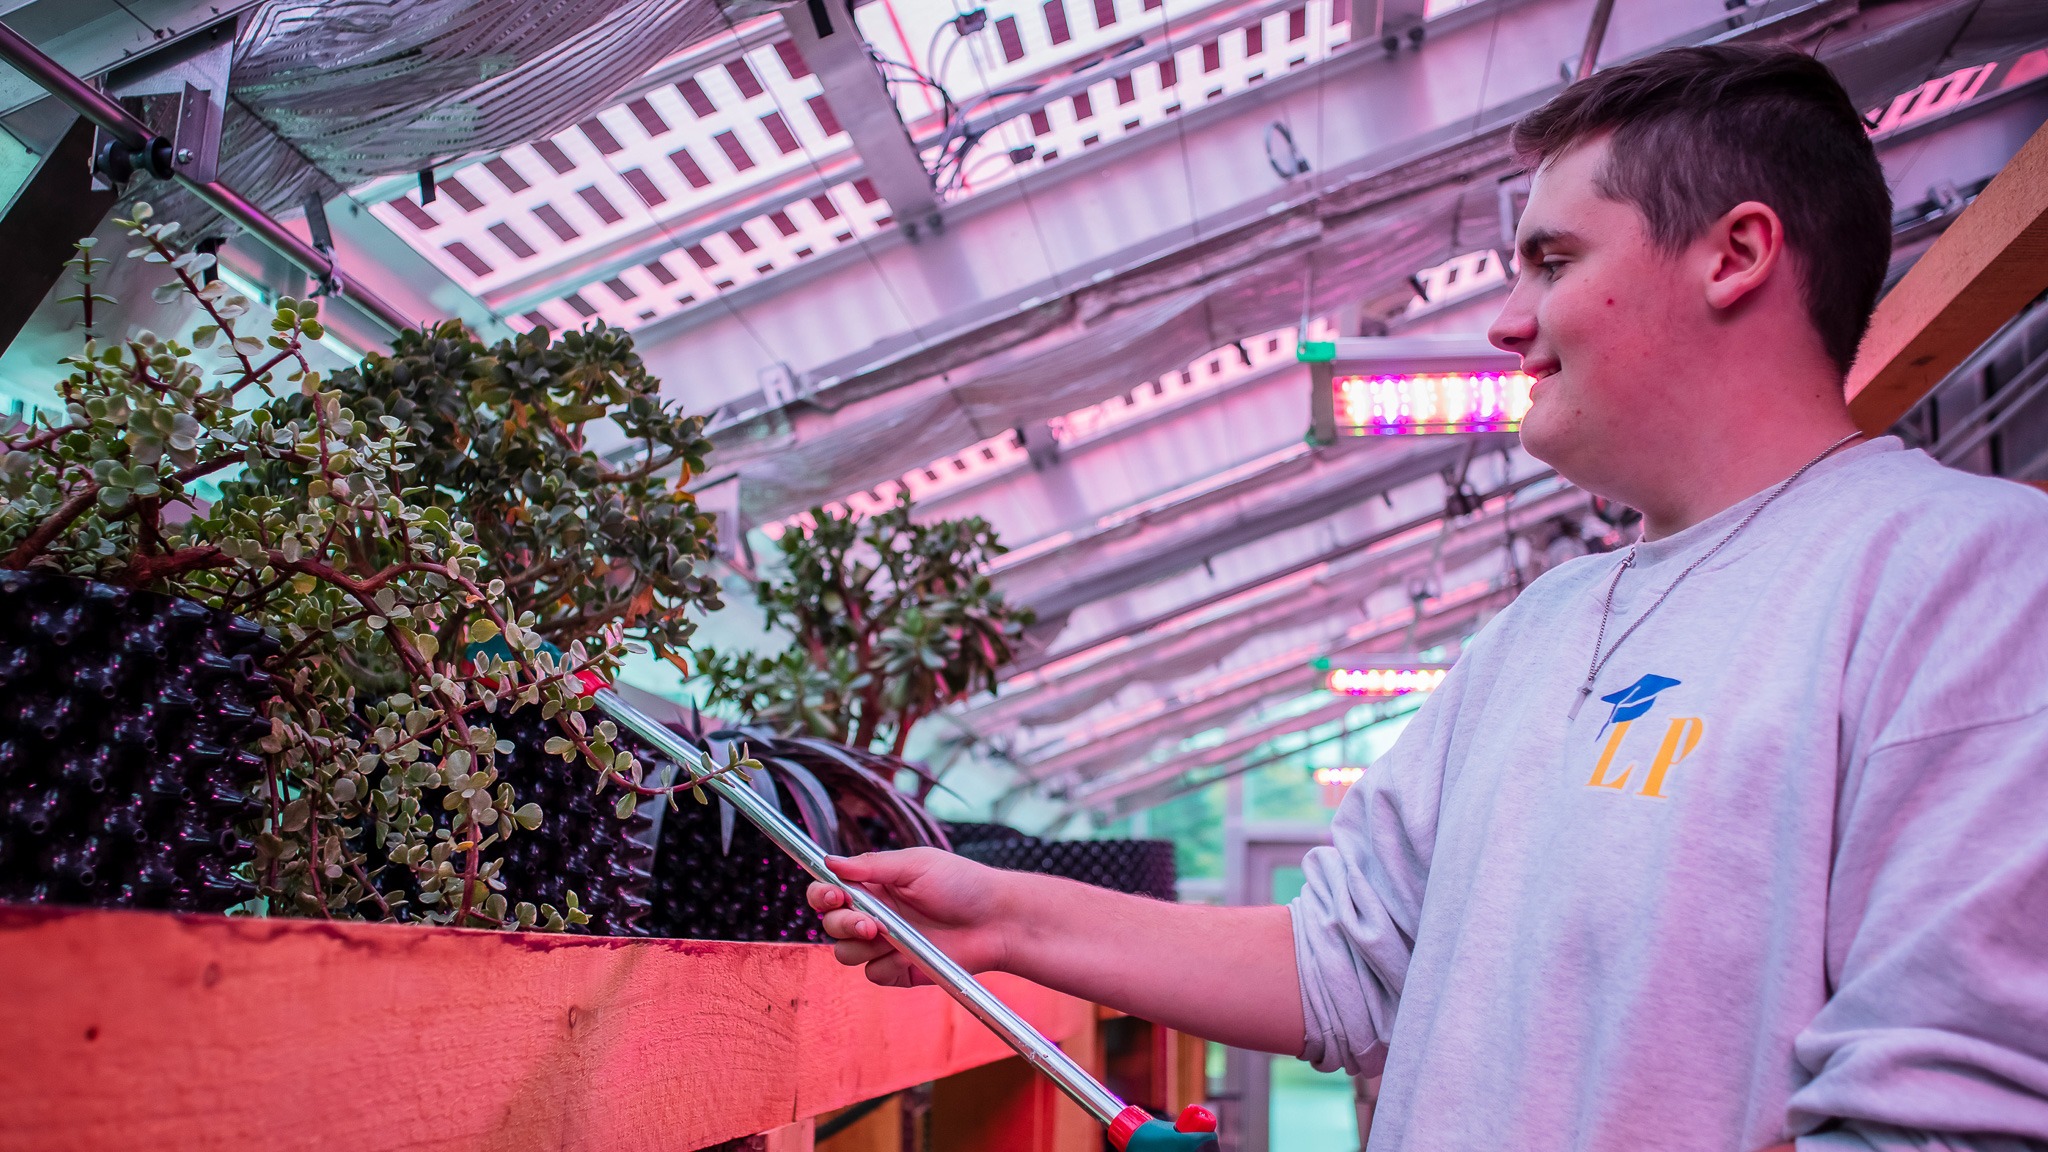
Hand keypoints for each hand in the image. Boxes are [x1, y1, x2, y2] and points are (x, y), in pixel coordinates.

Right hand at [806, 847, 1012, 986]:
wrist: (997, 920)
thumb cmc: (962, 883)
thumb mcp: (915, 864)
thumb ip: (870, 866)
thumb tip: (829, 861)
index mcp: (874, 886)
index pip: (829, 892)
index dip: (822, 895)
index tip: (833, 896)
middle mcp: (875, 915)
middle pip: (831, 925)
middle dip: (842, 924)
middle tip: (870, 922)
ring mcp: (886, 945)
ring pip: (846, 953)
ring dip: (860, 945)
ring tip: (888, 934)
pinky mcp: (900, 970)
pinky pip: (874, 975)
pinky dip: (886, 966)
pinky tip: (908, 956)